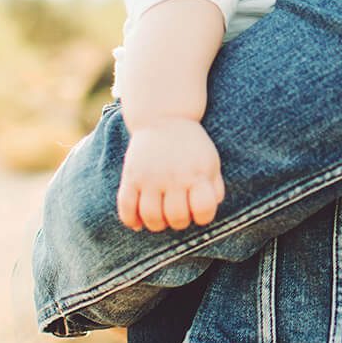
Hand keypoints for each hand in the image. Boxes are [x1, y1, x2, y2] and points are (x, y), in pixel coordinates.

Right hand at [116, 118, 224, 232]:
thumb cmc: (191, 146)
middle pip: (176, 217)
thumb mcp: (211, 162)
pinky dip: (131, 220)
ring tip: (160, 218)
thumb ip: (215, 189)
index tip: (199, 212)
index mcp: (198, 173)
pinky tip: (138, 222)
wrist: (164, 117)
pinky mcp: (131, 176)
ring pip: (151, 217)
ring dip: (157, 225)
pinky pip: (126, 207)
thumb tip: (207, 212)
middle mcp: (174, 176)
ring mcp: (150, 177)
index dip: (203, 218)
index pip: (203, 209)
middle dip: (179, 223)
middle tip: (178, 215)